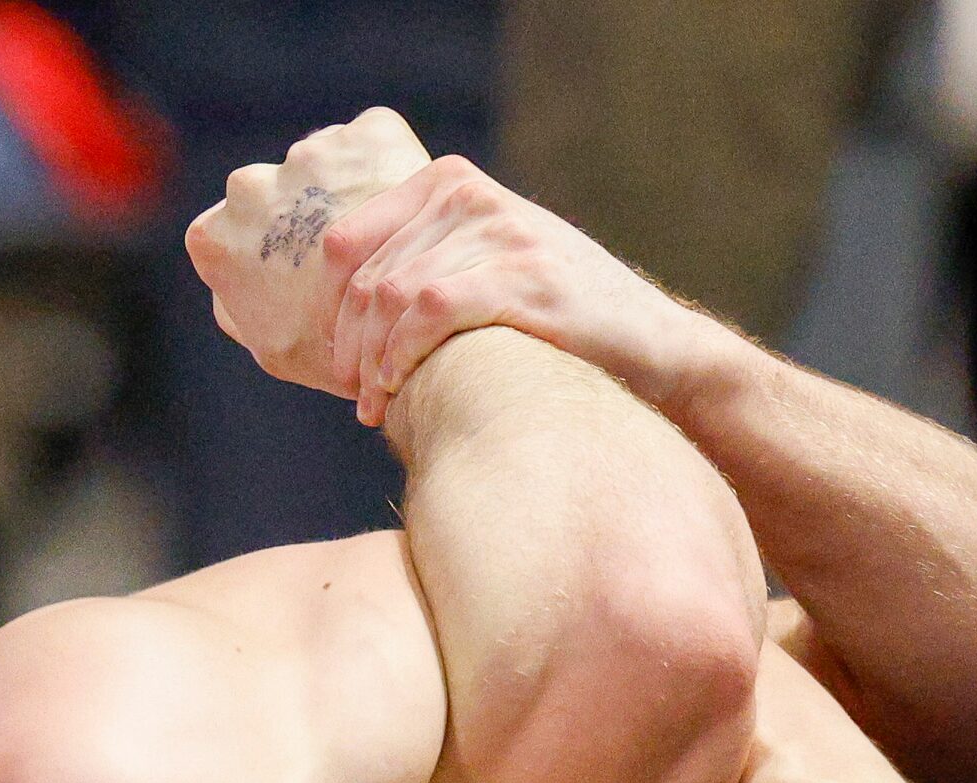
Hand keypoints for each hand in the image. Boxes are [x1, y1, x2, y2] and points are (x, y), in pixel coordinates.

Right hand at [184, 107, 432, 394]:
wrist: (407, 311)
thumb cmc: (334, 345)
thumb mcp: (269, 349)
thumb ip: (237, 310)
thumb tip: (234, 289)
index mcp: (213, 237)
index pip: (234, 241)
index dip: (270, 261)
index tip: (302, 280)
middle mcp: (250, 184)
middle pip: (278, 198)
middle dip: (305, 218)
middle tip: (348, 260)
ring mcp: (308, 153)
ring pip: (330, 170)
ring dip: (348, 193)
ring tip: (384, 240)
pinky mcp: (370, 131)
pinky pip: (381, 149)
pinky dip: (393, 172)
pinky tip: (408, 215)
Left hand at [312, 156, 738, 423]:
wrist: (649, 345)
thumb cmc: (550, 321)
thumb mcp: (480, 267)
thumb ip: (419, 264)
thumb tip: (333, 315)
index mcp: (450, 183)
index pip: (345, 241)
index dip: (327, 310)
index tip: (336, 361)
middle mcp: (471, 196)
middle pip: (365, 277)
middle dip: (349, 346)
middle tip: (356, 394)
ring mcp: (500, 232)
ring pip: (391, 296)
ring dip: (372, 362)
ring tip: (374, 405)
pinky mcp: (524, 276)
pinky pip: (430, 310)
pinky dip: (401, 356)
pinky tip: (399, 390)